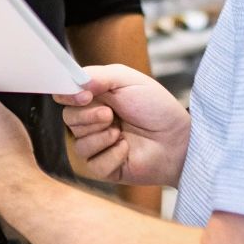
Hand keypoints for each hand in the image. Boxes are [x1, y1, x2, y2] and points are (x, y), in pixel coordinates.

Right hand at [56, 65, 189, 186]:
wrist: (178, 139)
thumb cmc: (156, 108)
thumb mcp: (129, 80)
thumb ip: (99, 75)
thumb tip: (76, 84)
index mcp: (95, 98)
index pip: (65, 96)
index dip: (67, 96)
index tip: (83, 96)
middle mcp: (92, 122)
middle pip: (68, 119)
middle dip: (89, 116)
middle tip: (110, 115)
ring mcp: (98, 146)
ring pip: (79, 143)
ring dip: (102, 136)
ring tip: (121, 132)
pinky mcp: (105, 168)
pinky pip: (93, 164)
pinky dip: (112, 155)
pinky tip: (126, 149)